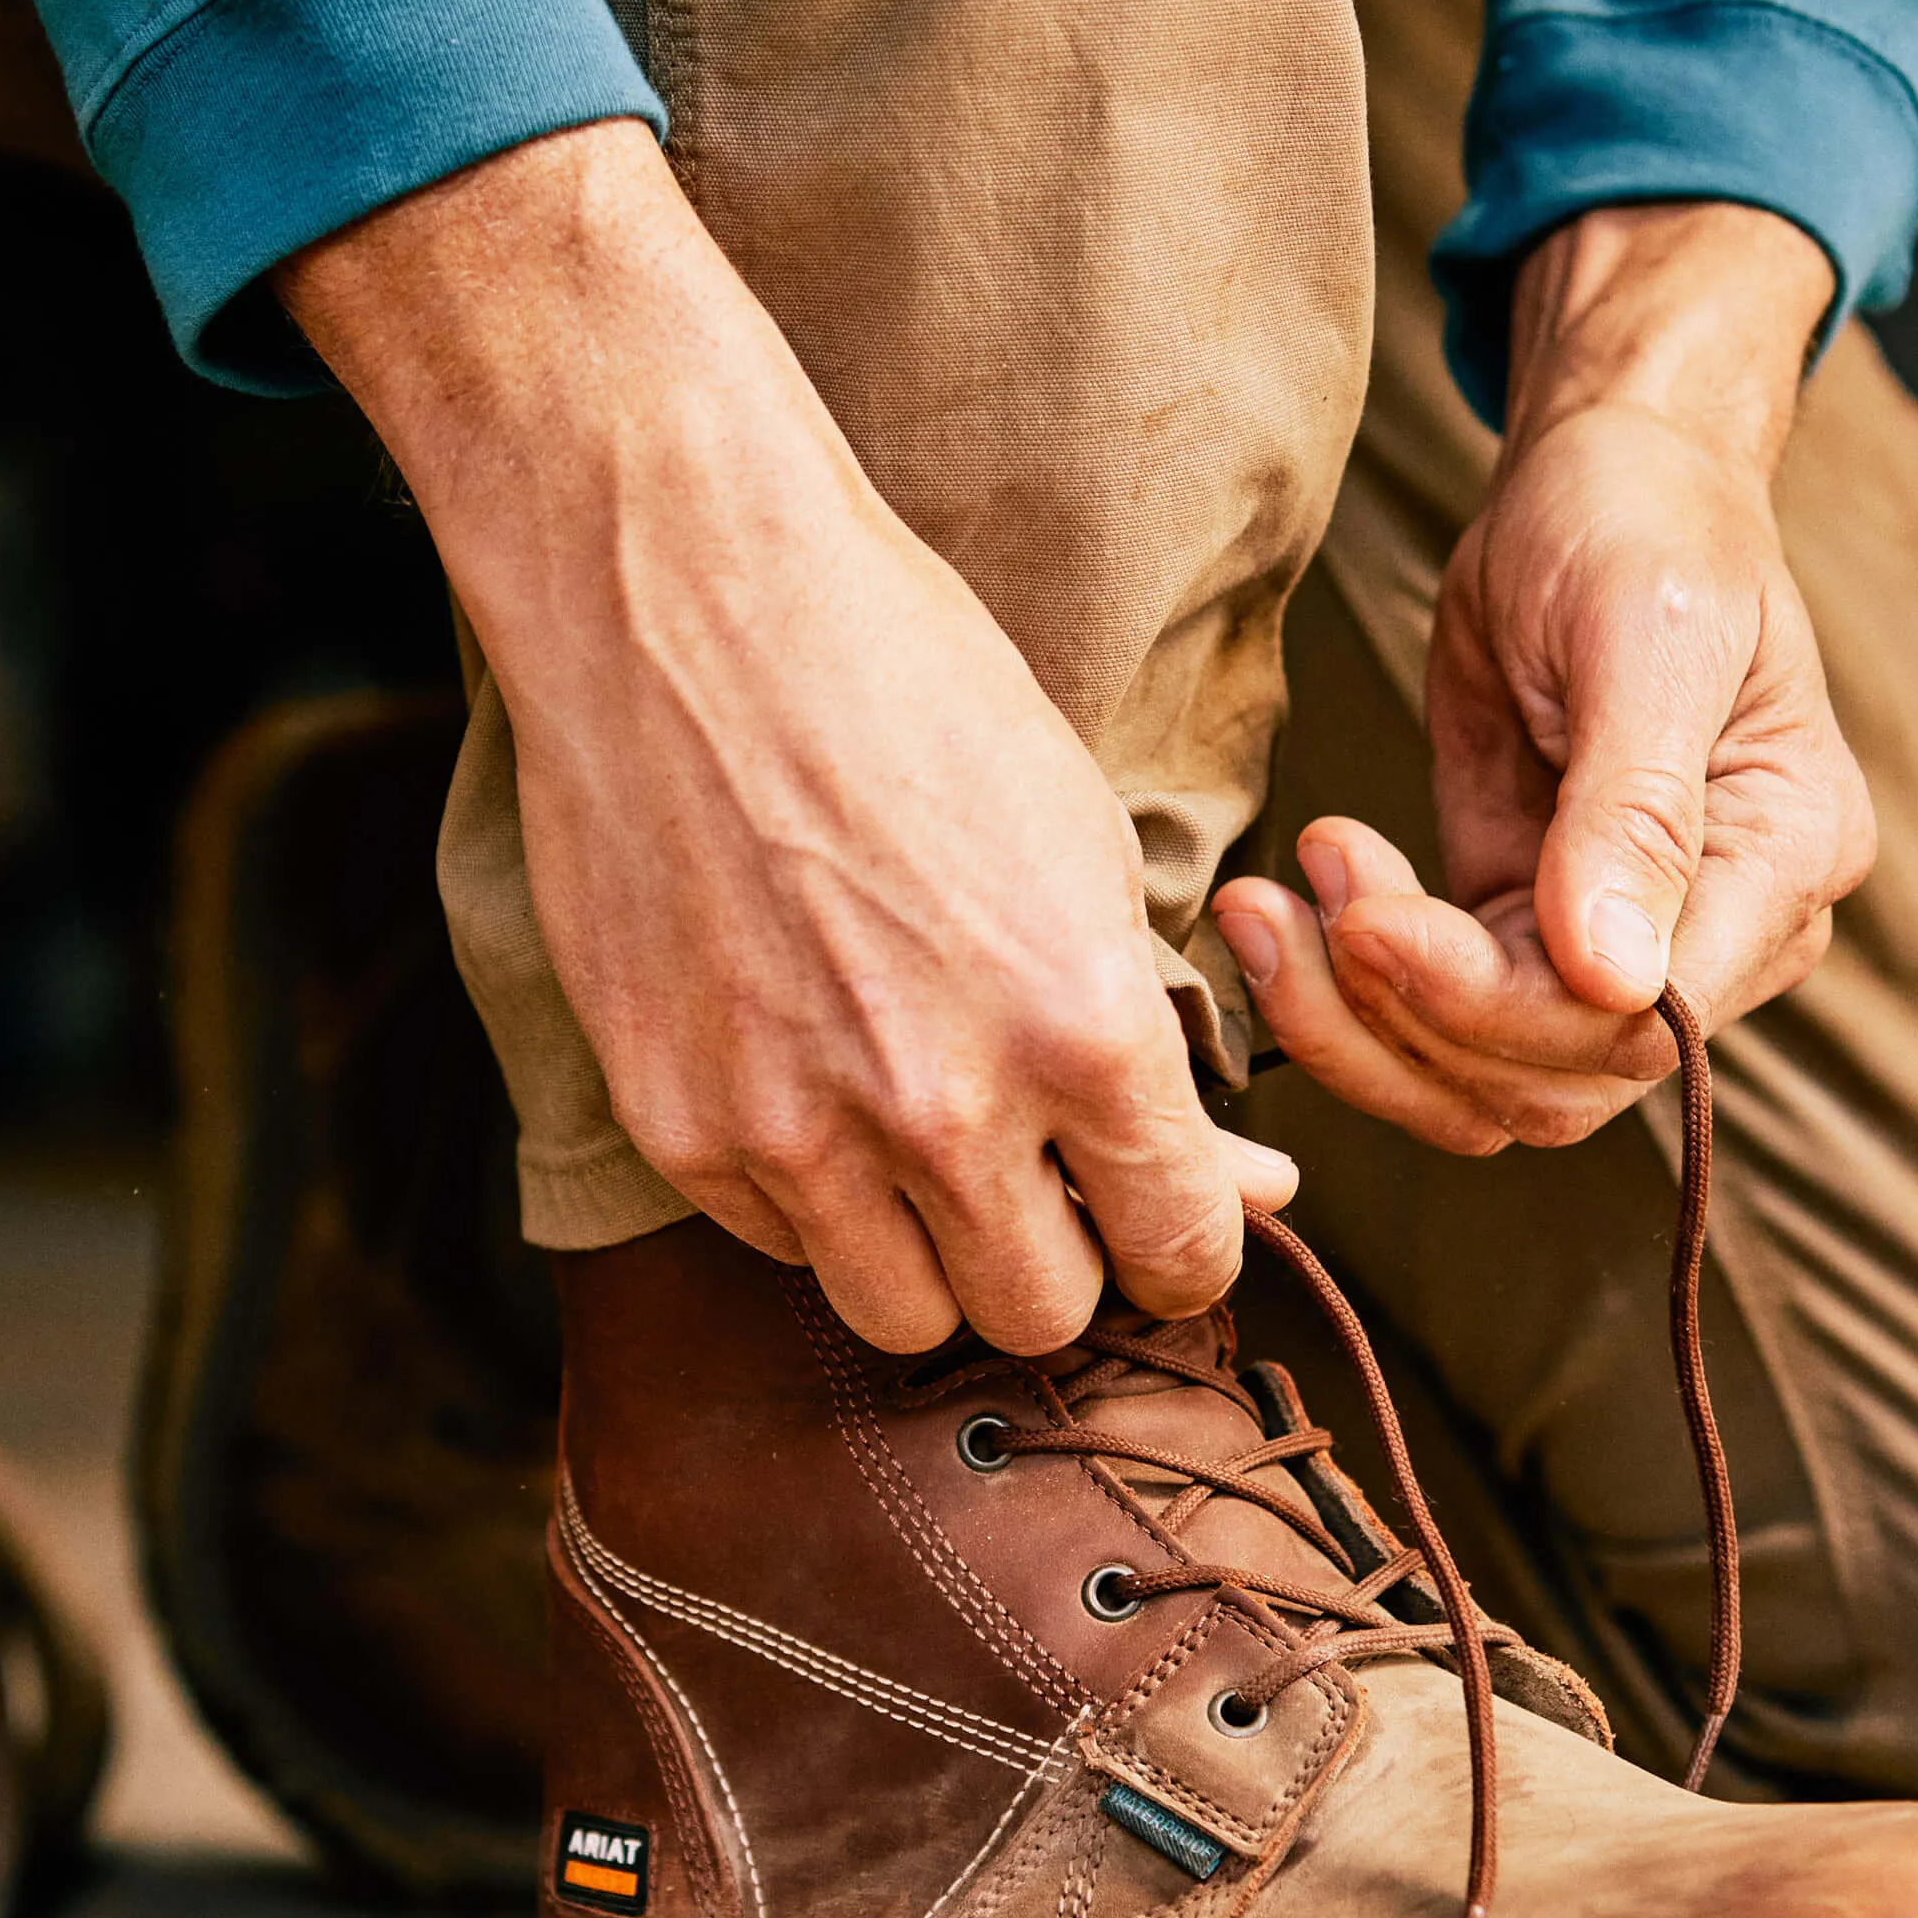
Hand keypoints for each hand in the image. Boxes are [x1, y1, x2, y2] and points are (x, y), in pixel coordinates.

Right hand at [279, 122, 1292, 1353]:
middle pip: (1044, 1316)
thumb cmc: (912, 695)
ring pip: (905, 1320)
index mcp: (1085, 1030)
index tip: (1170, 1218)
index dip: (1192, 1245)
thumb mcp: (1089, 854)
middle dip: (1068, 1263)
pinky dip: (815, 1202)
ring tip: (935, 1160)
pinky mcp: (674, 1122)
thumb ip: (1158, 1046)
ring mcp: (794, 1128)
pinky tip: (820, 1088)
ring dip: (939, 1264)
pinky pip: (779, 1243)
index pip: (1184, 1254)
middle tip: (1051, 1188)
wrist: (685, 597)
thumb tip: (1243, 1184)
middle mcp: (943, 1107)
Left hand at [1212, 202, 1874, 1151]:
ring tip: (1270, 905)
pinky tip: (1300, 894)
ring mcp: (1620, 954)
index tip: (1366, 920)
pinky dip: (1348, 989)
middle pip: (1554, 1080)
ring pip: (1483, 1087)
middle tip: (1293, 902)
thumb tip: (1617, 981)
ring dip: (1356, 1024)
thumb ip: (1636, 812)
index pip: (1643, 1020)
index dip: (1494, 1004)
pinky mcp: (1525, 938)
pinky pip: (1435, 1027)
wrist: (1600, 478)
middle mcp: (1719, 941)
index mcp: (1783, 866)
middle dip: (1403, 1016)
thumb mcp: (1644, 638)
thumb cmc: (1644, 525)